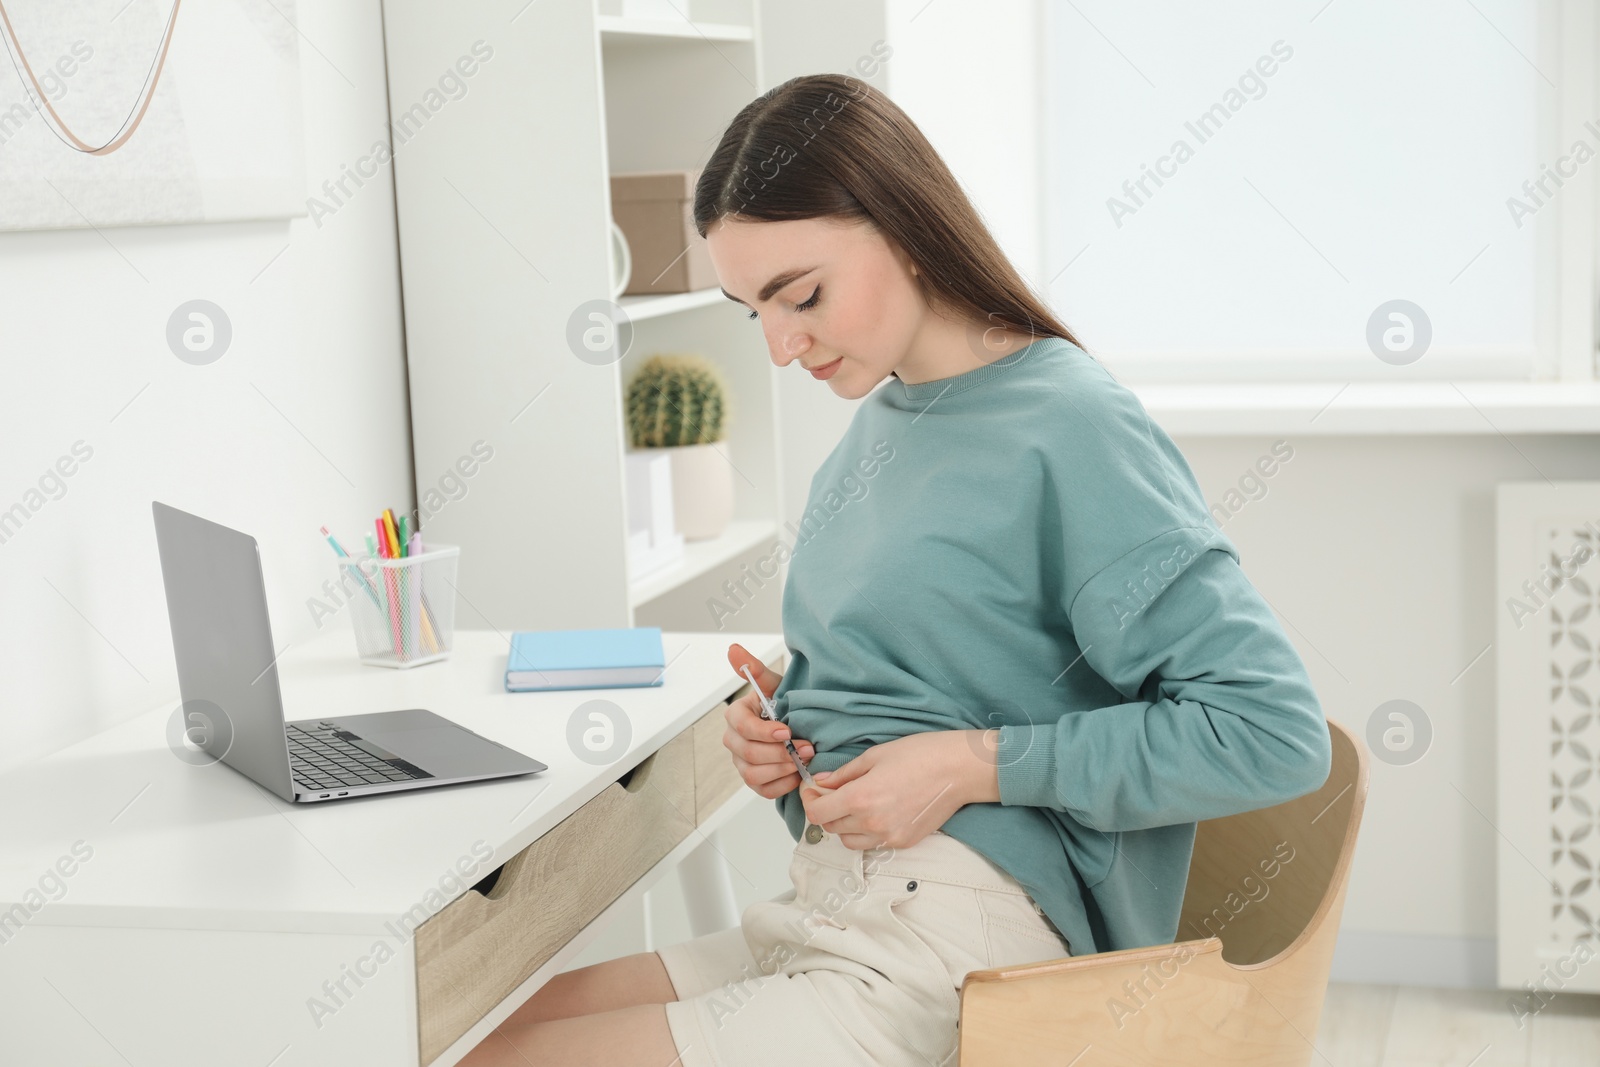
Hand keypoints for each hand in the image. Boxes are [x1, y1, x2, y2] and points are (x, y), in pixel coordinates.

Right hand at [722, 643, 815, 799]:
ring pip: (753, 774)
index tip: (787, 731)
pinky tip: (798, 773)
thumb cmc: (785, 704)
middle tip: (806, 748)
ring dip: (782, 769)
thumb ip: (755, 669)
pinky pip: (763, 790)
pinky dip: (782, 784)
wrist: (799, 723)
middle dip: (779, 753)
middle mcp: (734, 741)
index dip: (763, 732)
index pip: (741, 726)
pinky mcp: (755, 780)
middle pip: (748, 753)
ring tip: (804, 761)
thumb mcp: (774, 684)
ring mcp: (742, 763)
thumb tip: (733, 650)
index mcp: (736, 716)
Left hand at [800, 730, 981, 850]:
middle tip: (834, 792)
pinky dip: (867, 831)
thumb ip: (844, 774)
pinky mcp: (904, 842)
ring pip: (850, 841)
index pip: (818, 813)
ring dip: (845, 824)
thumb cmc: (921, 755)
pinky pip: (873, 843)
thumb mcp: (874, 756)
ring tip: (857, 804)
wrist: (958, 769)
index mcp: (861, 798)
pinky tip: (878, 811)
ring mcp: (889, 836)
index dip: (809, 801)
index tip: (812, 790)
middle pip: (831, 827)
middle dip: (827, 809)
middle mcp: (872, 822)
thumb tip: (822, 782)